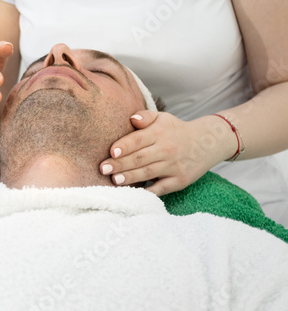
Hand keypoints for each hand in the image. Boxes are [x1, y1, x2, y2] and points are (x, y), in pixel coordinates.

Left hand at [99, 112, 237, 194]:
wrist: (207, 143)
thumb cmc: (175, 130)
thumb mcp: (162, 118)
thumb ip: (145, 116)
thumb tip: (132, 118)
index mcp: (159, 133)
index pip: (139, 140)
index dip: (125, 146)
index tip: (111, 151)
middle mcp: (167, 150)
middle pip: (140, 158)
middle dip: (120, 164)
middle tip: (103, 169)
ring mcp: (174, 166)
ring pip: (148, 173)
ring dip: (131, 177)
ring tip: (115, 180)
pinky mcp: (179, 180)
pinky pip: (161, 188)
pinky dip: (149, 192)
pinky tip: (133, 194)